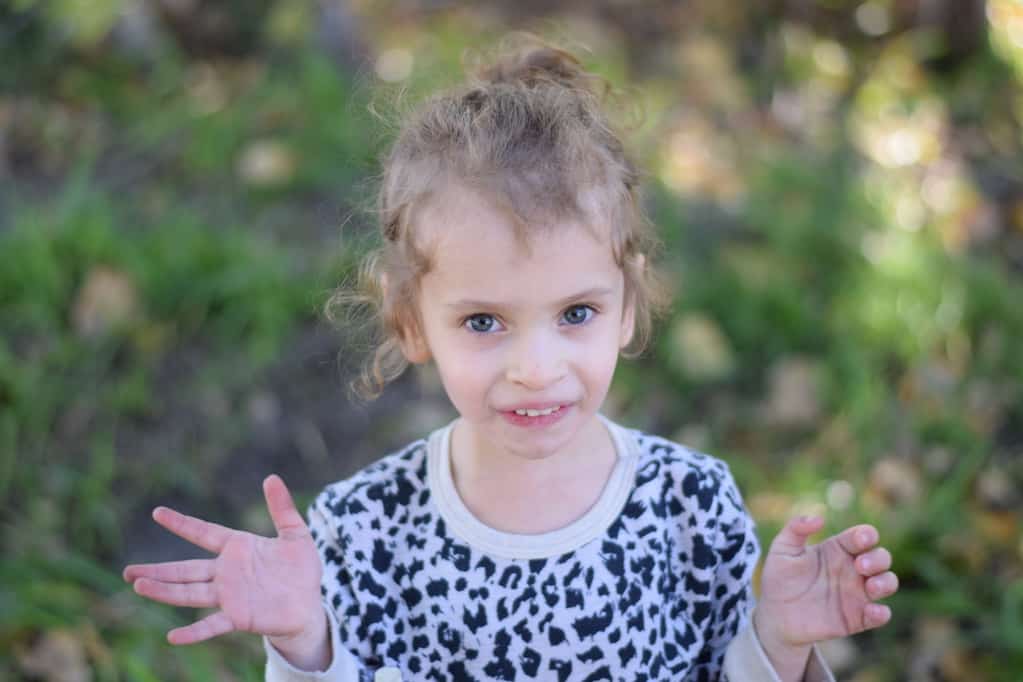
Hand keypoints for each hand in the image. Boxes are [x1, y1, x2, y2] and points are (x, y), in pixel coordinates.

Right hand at [123, 475, 326, 664]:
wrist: (309, 604)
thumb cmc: (301, 569)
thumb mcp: (296, 534)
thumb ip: (282, 508)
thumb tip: (271, 477)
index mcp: (238, 548)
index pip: (204, 532)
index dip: (182, 524)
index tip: (158, 512)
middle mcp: (227, 572)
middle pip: (186, 569)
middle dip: (158, 570)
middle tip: (129, 571)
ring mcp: (230, 596)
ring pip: (191, 593)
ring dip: (166, 591)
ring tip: (139, 586)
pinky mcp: (239, 617)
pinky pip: (212, 625)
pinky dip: (194, 631)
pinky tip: (172, 636)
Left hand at [754, 516, 897, 678]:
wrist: (776, 614)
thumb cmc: (780, 577)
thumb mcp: (782, 550)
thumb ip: (796, 529)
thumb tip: (818, 518)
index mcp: (838, 548)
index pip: (862, 536)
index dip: (866, 535)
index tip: (861, 539)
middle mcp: (853, 569)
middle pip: (881, 557)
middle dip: (878, 558)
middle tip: (861, 565)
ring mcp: (857, 593)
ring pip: (888, 582)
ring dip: (886, 582)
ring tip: (871, 586)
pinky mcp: (857, 617)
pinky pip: (879, 615)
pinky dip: (881, 613)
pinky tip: (873, 612)